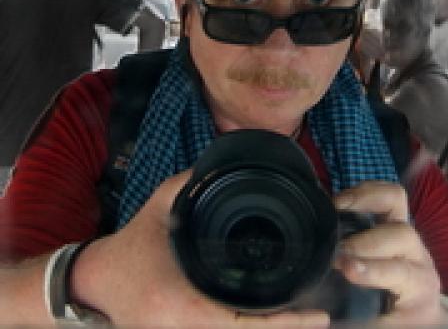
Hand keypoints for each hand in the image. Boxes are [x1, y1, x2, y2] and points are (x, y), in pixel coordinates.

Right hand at [71, 169, 329, 327]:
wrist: (97, 281)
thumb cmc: (130, 246)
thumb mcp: (159, 205)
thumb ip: (191, 183)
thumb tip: (221, 166)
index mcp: (183, 302)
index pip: (242, 323)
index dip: (281, 324)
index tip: (314, 317)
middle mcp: (186, 328)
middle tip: (319, 318)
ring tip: (305, 320)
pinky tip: (270, 320)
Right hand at [333, 181, 445, 325]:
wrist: (419, 308)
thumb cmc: (399, 318)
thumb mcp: (385, 325)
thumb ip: (360, 319)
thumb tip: (326, 316)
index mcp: (419, 285)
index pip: (401, 271)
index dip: (373, 268)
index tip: (346, 267)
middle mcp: (416, 253)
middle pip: (402, 233)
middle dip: (366, 240)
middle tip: (336, 248)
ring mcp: (404, 229)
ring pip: (396, 199)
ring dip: (365, 199)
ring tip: (336, 206)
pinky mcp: (392, 217)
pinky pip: (385, 193)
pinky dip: (362, 191)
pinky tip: (340, 200)